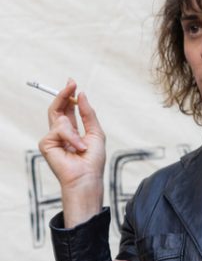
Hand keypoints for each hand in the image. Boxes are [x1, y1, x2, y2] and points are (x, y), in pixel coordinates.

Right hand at [38, 79, 105, 225]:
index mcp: (72, 130)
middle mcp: (60, 133)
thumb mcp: (96, 132)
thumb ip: (88, 114)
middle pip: (57, 108)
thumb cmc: (92, 160)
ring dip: (74, 131)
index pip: (66, 109)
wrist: (87, 177)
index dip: (68, 96)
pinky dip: (71, 138)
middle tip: (71, 83)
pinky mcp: (46, 144)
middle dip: (64, 94)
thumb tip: (81, 94)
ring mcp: (52, 138)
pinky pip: (59, 130)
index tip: (72, 83)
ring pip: (60, 119)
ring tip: (82, 146)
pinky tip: (76, 149)